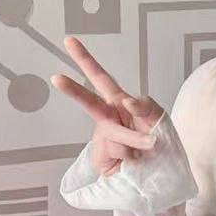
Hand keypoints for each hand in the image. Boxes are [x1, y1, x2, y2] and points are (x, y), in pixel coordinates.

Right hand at [50, 36, 165, 177]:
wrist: (157, 175)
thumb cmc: (158, 141)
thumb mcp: (159, 118)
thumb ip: (147, 107)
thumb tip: (127, 102)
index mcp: (118, 103)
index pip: (100, 78)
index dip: (84, 59)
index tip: (69, 41)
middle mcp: (108, 118)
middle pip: (89, 102)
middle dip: (73, 90)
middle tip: (56, 78)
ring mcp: (104, 139)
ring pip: (117, 133)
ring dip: (136, 138)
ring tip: (151, 146)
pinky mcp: (103, 158)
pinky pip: (121, 151)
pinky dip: (134, 155)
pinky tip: (136, 161)